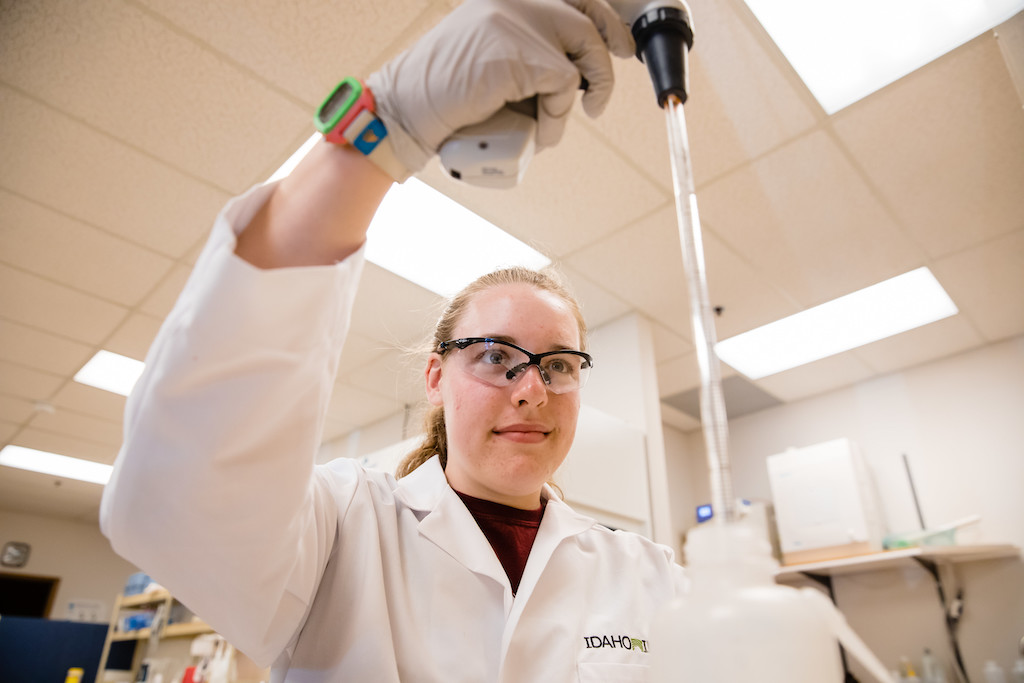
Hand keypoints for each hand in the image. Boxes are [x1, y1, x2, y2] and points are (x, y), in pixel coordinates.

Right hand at [368, 0, 633, 173]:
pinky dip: (558, 117)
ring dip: (577, 98)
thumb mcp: (488, 54)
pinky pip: (565, 87)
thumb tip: (576, 66)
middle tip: (600, 95)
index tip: (620, 48)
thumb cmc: (444, 95)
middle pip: (587, 19)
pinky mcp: (520, 52)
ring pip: (583, 54)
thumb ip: (525, 46)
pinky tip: (541, 133)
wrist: (405, 108)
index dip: (604, 20)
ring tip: (551, 127)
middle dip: (607, 58)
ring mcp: (518, 21)